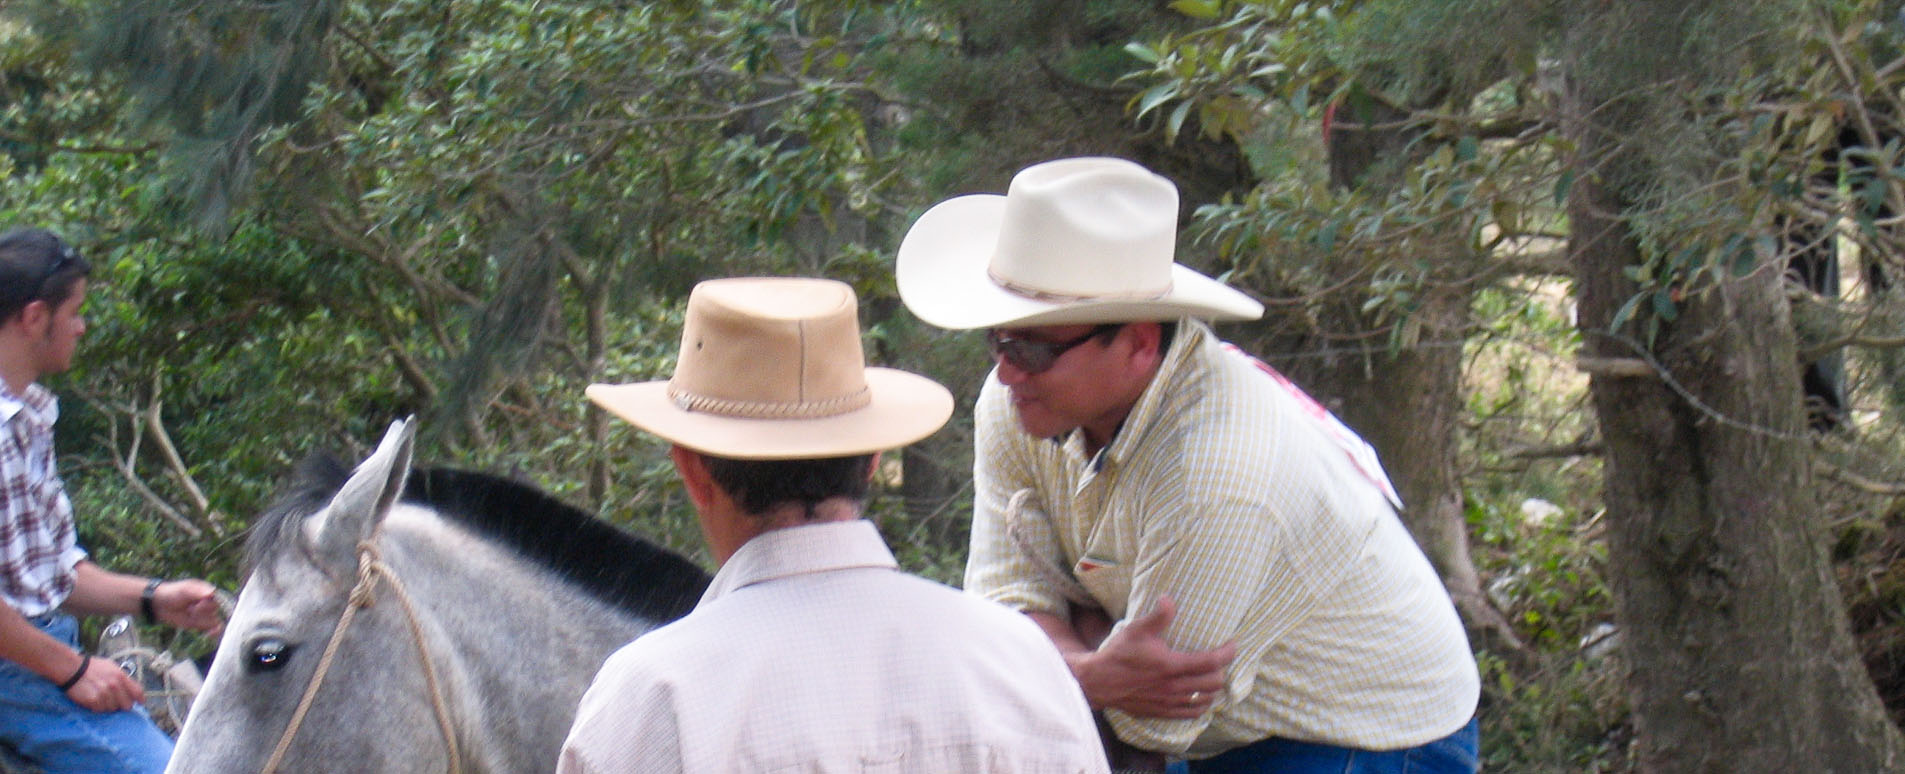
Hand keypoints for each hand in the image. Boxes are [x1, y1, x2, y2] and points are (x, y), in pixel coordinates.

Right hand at [64, 655, 143, 712]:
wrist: (72, 669)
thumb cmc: (92, 667)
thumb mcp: (111, 667)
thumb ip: (122, 677)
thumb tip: (130, 688)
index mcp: (121, 676)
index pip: (137, 692)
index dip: (140, 699)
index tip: (140, 703)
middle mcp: (115, 685)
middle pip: (127, 705)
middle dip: (122, 705)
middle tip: (116, 702)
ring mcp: (104, 693)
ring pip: (112, 709)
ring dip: (108, 706)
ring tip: (101, 698)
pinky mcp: (93, 700)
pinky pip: (100, 710)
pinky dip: (97, 707)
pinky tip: (93, 700)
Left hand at [154, 579, 224, 636]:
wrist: (160, 604)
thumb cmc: (173, 593)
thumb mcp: (185, 590)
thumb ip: (198, 591)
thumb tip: (213, 593)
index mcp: (208, 592)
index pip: (216, 599)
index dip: (207, 605)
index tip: (195, 605)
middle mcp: (209, 603)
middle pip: (215, 610)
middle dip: (202, 612)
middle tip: (189, 609)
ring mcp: (206, 614)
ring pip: (214, 620)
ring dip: (202, 621)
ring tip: (189, 615)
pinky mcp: (202, 624)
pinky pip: (214, 628)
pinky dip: (215, 632)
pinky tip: (210, 634)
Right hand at [1076, 596, 1235, 718]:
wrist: (1099, 682)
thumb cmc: (1119, 654)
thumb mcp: (1137, 629)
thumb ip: (1158, 616)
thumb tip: (1169, 598)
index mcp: (1171, 666)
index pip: (1212, 662)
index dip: (1228, 653)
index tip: (1232, 644)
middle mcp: (1174, 687)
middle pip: (1214, 683)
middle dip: (1221, 670)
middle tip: (1218, 659)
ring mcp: (1170, 702)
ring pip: (1206, 700)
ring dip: (1212, 688)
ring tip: (1210, 676)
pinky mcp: (1163, 712)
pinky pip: (1192, 713)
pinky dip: (1201, 705)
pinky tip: (1198, 696)